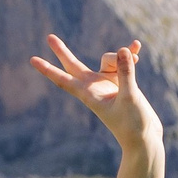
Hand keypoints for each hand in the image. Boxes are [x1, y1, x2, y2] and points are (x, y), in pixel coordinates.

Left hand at [33, 35, 164, 177]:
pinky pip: (123, 64)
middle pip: (74, 66)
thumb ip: (126, 73)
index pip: (64, 80)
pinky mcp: (122, 85)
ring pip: (109, 60)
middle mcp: (95, 88)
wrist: (144, 139)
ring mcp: (108, 85)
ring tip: (137, 56)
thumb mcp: (130, 97)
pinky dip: (130, 56)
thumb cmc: (133, 124)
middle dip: (63, 52)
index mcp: (89, 95)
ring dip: (121, 55)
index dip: (48, 70)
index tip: (32, 60)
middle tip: (50, 37)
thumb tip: (123, 50)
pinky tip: (137, 47)